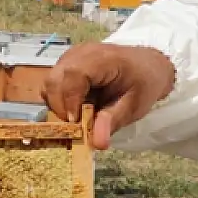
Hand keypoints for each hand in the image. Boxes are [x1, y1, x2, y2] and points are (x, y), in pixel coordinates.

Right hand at [43, 43, 175, 149]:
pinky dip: (59, 100)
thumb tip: (97, 143)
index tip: (76, 123)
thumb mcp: (134, 105)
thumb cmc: (143, 83)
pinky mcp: (66, 64)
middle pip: (54, 80)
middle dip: (60, 108)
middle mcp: (80, 53)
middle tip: (77, 125)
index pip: (73, 75)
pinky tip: (77, 108)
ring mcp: (70, 57)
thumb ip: (112, 121)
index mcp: (101, 59)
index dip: (69, 101)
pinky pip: (53, 84)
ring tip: (79, 117)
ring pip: (49, 83)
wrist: (147, 65)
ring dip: (58, 105)